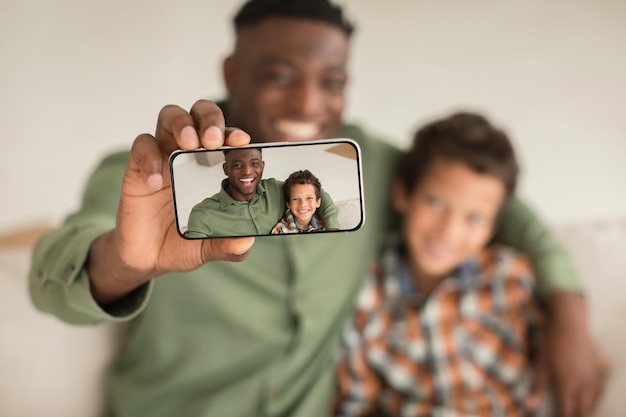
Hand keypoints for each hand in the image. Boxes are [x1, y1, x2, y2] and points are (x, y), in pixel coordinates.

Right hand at [88, 100, 253, 304]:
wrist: (148, 258)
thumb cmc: (183, 242)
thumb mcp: (208, 247)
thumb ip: (228, 245)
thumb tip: (246, 242)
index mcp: (213, 165)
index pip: (226, 137)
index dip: (234, 133)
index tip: (242, 142)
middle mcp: (189, 153)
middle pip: (199, 113)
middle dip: (209, 118)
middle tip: (213, 140)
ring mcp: (163, 156)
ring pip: (170, 116)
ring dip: (181, 123)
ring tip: (189, 143)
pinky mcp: (137, 167)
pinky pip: (141, 147)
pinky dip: (149, 158)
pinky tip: (155, 181)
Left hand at [529, 292, 605, 416]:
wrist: (570, 322)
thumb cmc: (551, 342)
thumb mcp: (540, 364)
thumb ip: (536, 387)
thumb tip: (528, 406)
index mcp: (566, 383)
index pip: (566, 412)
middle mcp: (583, 383)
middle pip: (582, 411)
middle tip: (566, 416)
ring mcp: (593, 377)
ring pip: (592, 404)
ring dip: (585, 411)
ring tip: (576, 414)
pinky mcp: (598, 370)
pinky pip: (598, 392)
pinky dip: (593, 401)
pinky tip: (588, 403)